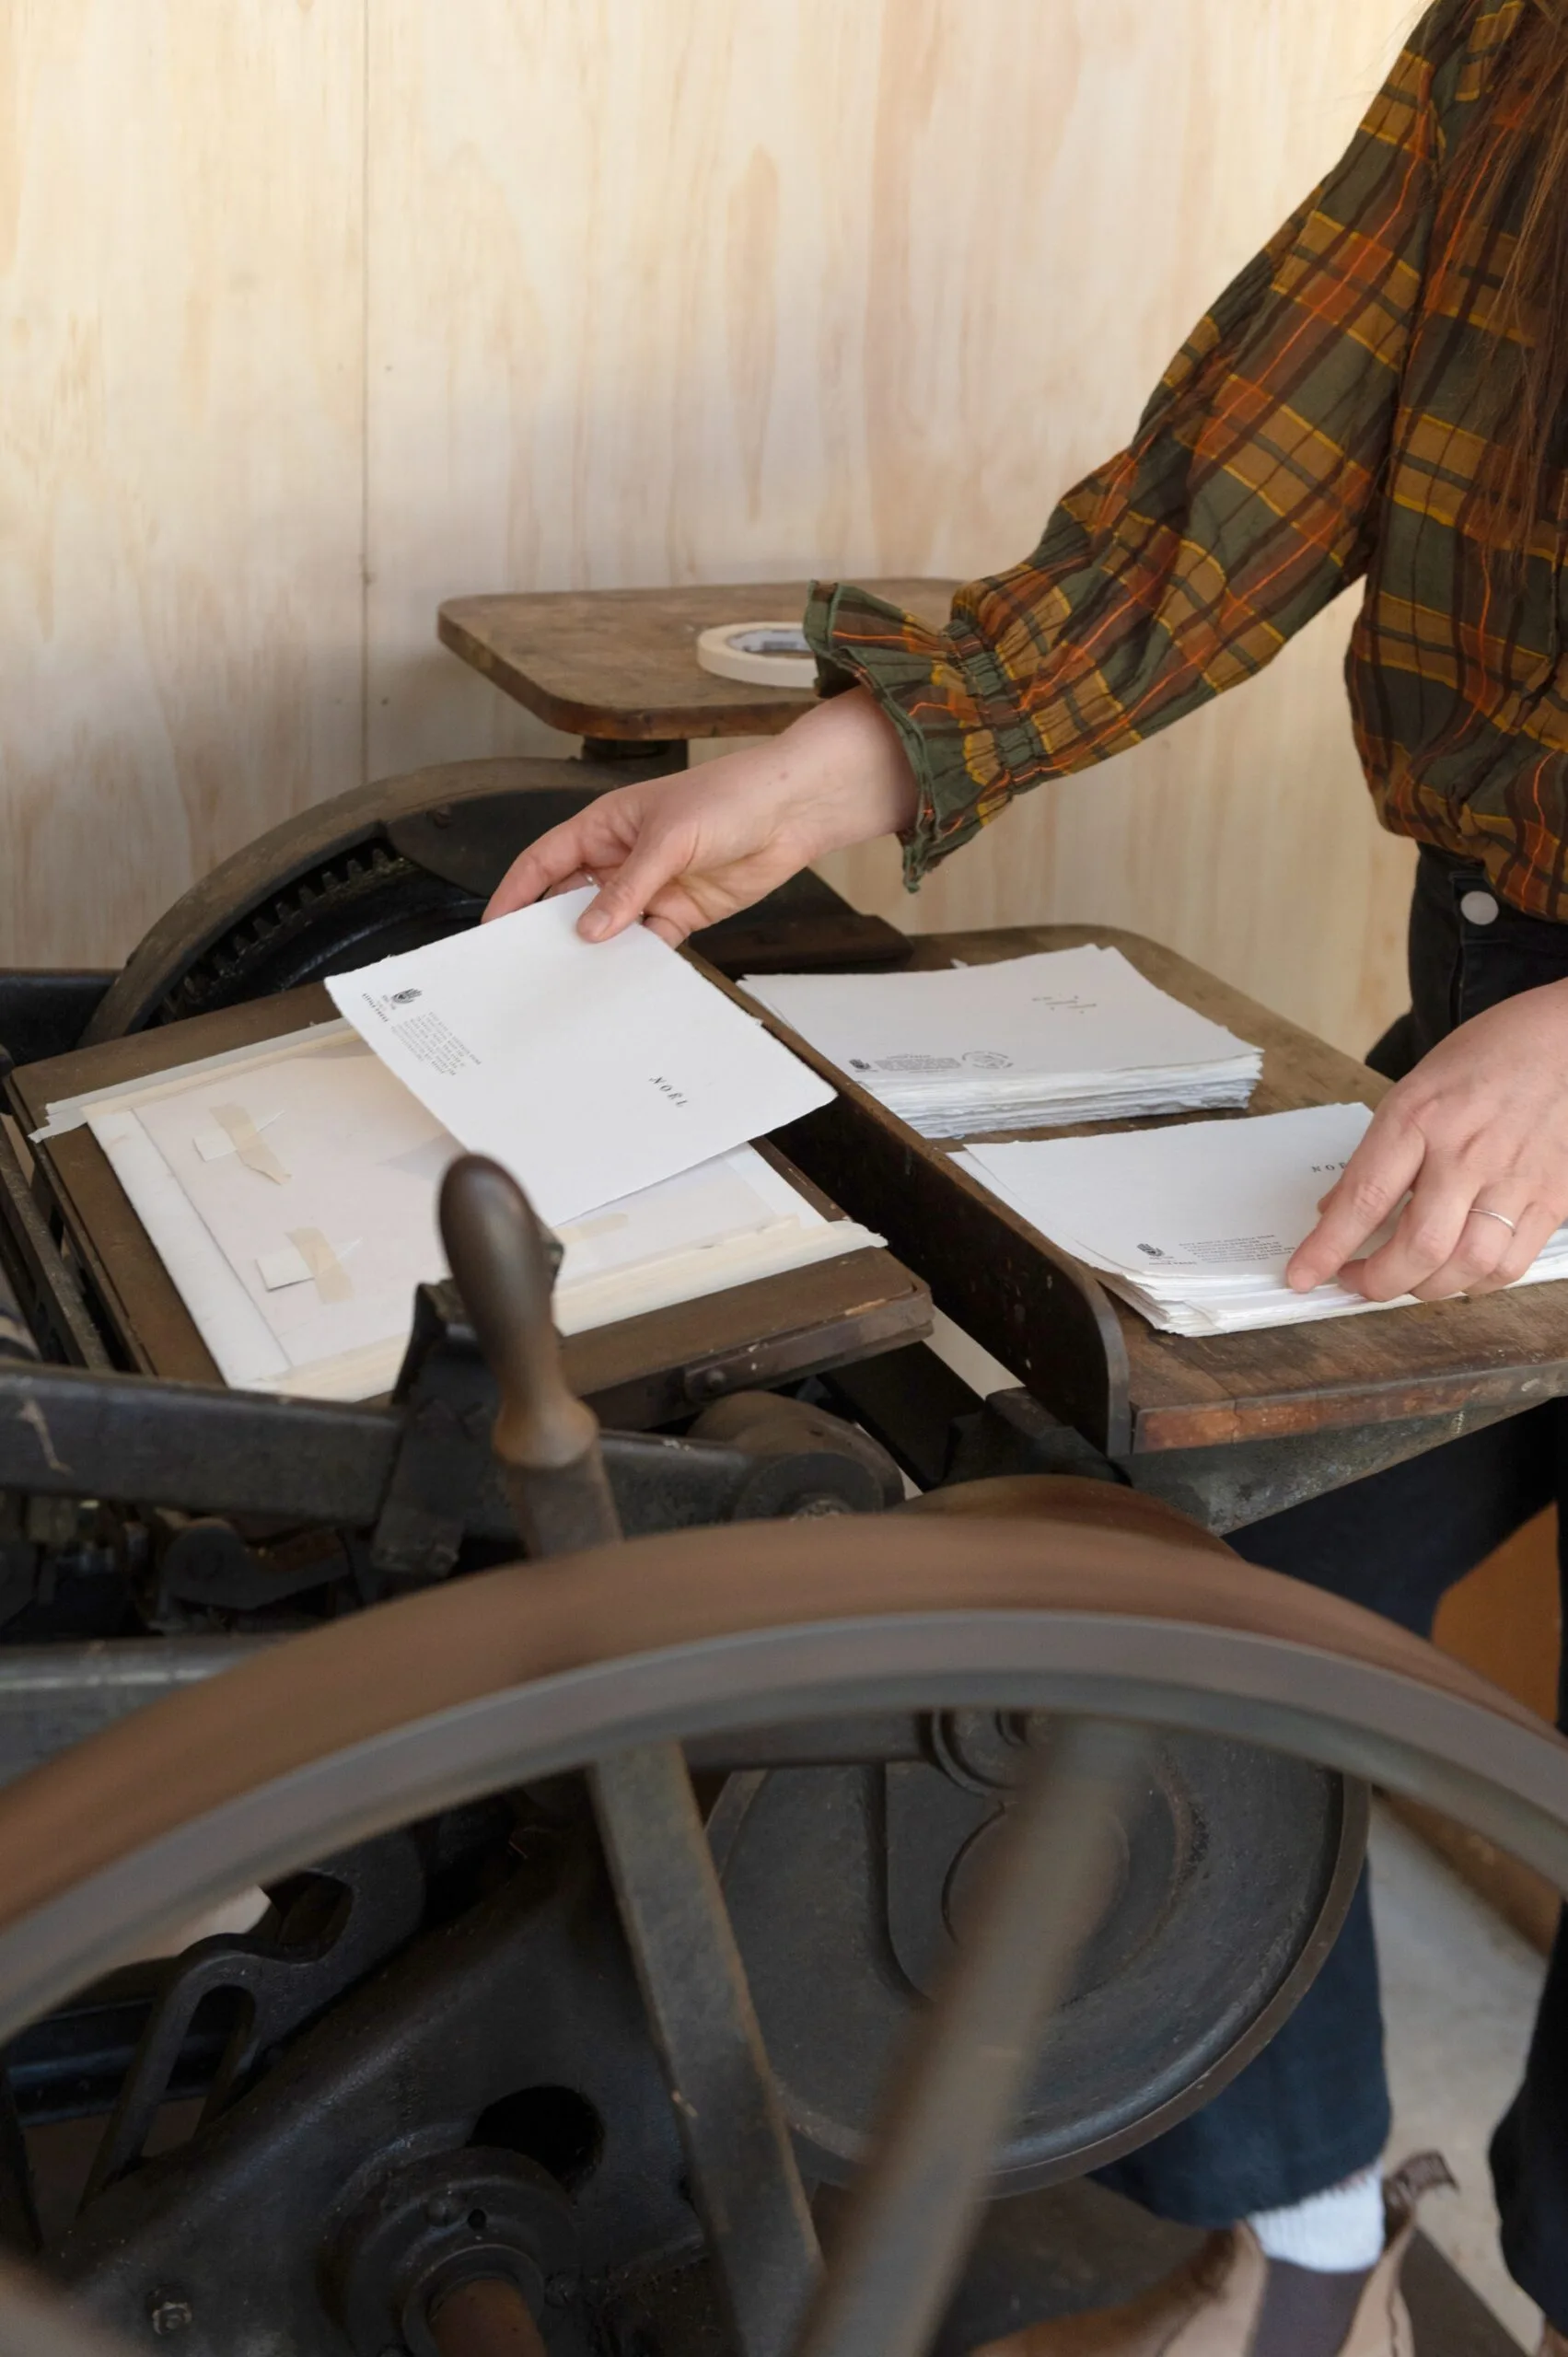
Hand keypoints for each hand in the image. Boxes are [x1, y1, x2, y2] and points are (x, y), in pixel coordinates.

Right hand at [484, 687, 918, 944]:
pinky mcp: (682, 912)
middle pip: (572, 901)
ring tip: (575, 985)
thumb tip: (590, 929)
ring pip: (610, 929)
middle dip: (552, 931)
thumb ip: (628, 887)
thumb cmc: (728, 796)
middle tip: (529, 968)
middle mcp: (621, 859)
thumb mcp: (668, 837)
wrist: (791, 810)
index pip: (545, 862)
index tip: (494, 927)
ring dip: (597, 953)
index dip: (516, 893)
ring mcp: (651, 888)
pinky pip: (649, 944)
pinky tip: (625, 981)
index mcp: (604, 827)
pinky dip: (637, 962)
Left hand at [1286, 979, 1567, 1300]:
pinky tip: (1458, 1271)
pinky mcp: (1553, 1197)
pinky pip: (1510, 1264)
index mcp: (1419, 1117)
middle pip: (1418, 1247)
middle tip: (1356, 1282)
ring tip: (1406, 1279)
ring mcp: (1514, 1178)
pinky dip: (1477, 1282)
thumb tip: (1336, 1210)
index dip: (1327, 1248)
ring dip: (1426, 1289)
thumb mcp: (1414, 1090)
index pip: (1364, 1199)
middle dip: (1376, 1282)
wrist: (1566, 1038)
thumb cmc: (1488, 1057)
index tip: (1302, 1275)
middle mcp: (1467, 1152)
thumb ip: (1378, 1154)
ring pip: (1467, 1265)